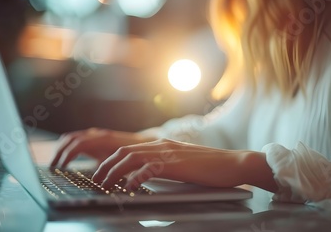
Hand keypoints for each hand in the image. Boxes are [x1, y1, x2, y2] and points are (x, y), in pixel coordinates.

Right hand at [50, 128, 155, 167]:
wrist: (145, 142)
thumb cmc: (134, 155)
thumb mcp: (122, 164)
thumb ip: (110, 171)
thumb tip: (102, 182)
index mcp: (102, 140)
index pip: (77, 145)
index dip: (67, 156)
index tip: (60, 168)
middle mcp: (97, 134)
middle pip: (70, 139)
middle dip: (59, 153)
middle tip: (53, 167)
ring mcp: (95, 133)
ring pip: (71, 137)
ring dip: (61, 148)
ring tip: (56, 162)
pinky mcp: (95, 136)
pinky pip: (76, 137)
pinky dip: (68, 145)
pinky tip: (66, 156)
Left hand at [91, 139, 276, 190]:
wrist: (233, 163)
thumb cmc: (210, 166)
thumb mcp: (183, 162)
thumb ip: (165, 164)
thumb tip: (149, 174)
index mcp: (162, 144)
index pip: (129, 148)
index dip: (112, 160)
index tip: (102, 172)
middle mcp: (162, 145)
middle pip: (124, 151)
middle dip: (107, 165)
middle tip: (97, 180)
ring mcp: (168, 153)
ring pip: (131, 157)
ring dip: (114, 171)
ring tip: (105, 184)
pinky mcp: (175, 164)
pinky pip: (149, 169)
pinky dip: (135, 177)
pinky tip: (129, 187)